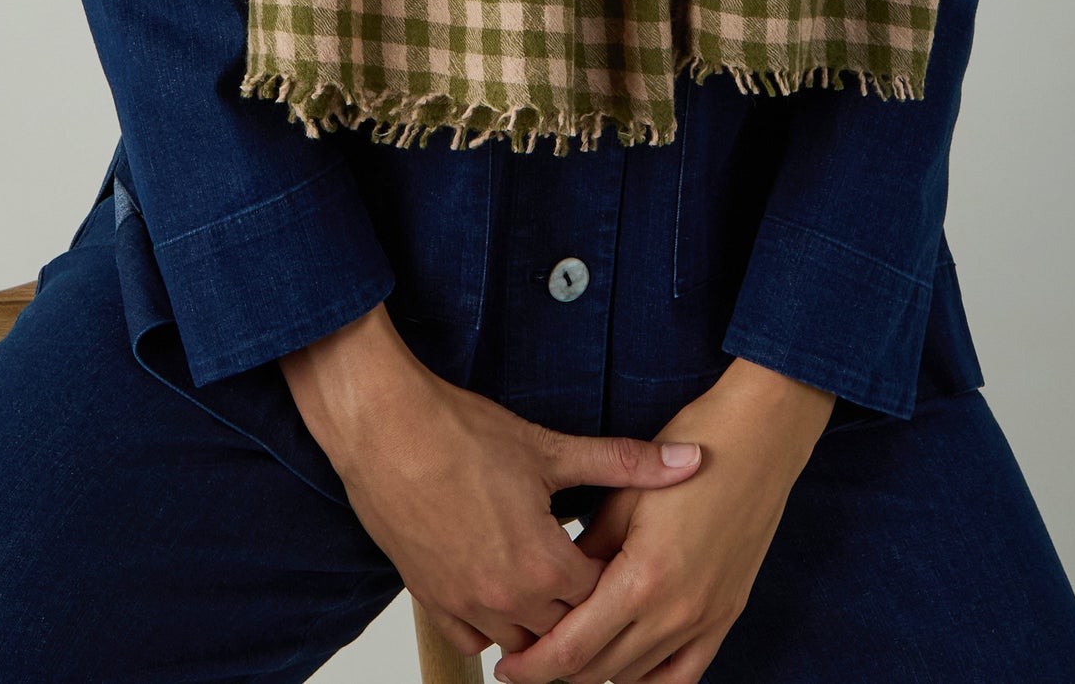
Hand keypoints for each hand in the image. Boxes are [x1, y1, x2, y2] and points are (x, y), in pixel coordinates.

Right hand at [280, 303, 704, 659]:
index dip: (612, 579)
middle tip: (588, 576)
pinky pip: (471, 641)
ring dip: (537, 625)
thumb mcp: (549, 447)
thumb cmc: (463, 434)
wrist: (385, 429)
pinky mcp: (430, 598)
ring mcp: (464, 604)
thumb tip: (689, 462)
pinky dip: (491, 627)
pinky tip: (502, 594)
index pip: (600, 600)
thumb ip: (624, 462)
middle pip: (564, 633)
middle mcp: (505, 598)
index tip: (617, 557)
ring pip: (518, 646)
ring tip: (549, 589)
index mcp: (543, 564)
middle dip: (580, 609)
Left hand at [493, 356, 834, 683]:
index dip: (535, 664)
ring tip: (569, 655)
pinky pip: (682, 675)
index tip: (507, 667)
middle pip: (600, 670)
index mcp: (643, 579)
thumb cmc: (690, 449)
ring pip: (635, 676)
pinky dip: (648, 679)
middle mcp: (675, 611)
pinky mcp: (725, 616)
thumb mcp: (623, 495)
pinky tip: (625, 669)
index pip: (574, 647)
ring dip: (598, 672)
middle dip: (557, 670)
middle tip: (529, 660)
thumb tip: (555, 587)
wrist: (759, 437)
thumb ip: (587, 552)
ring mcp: (705, 619)